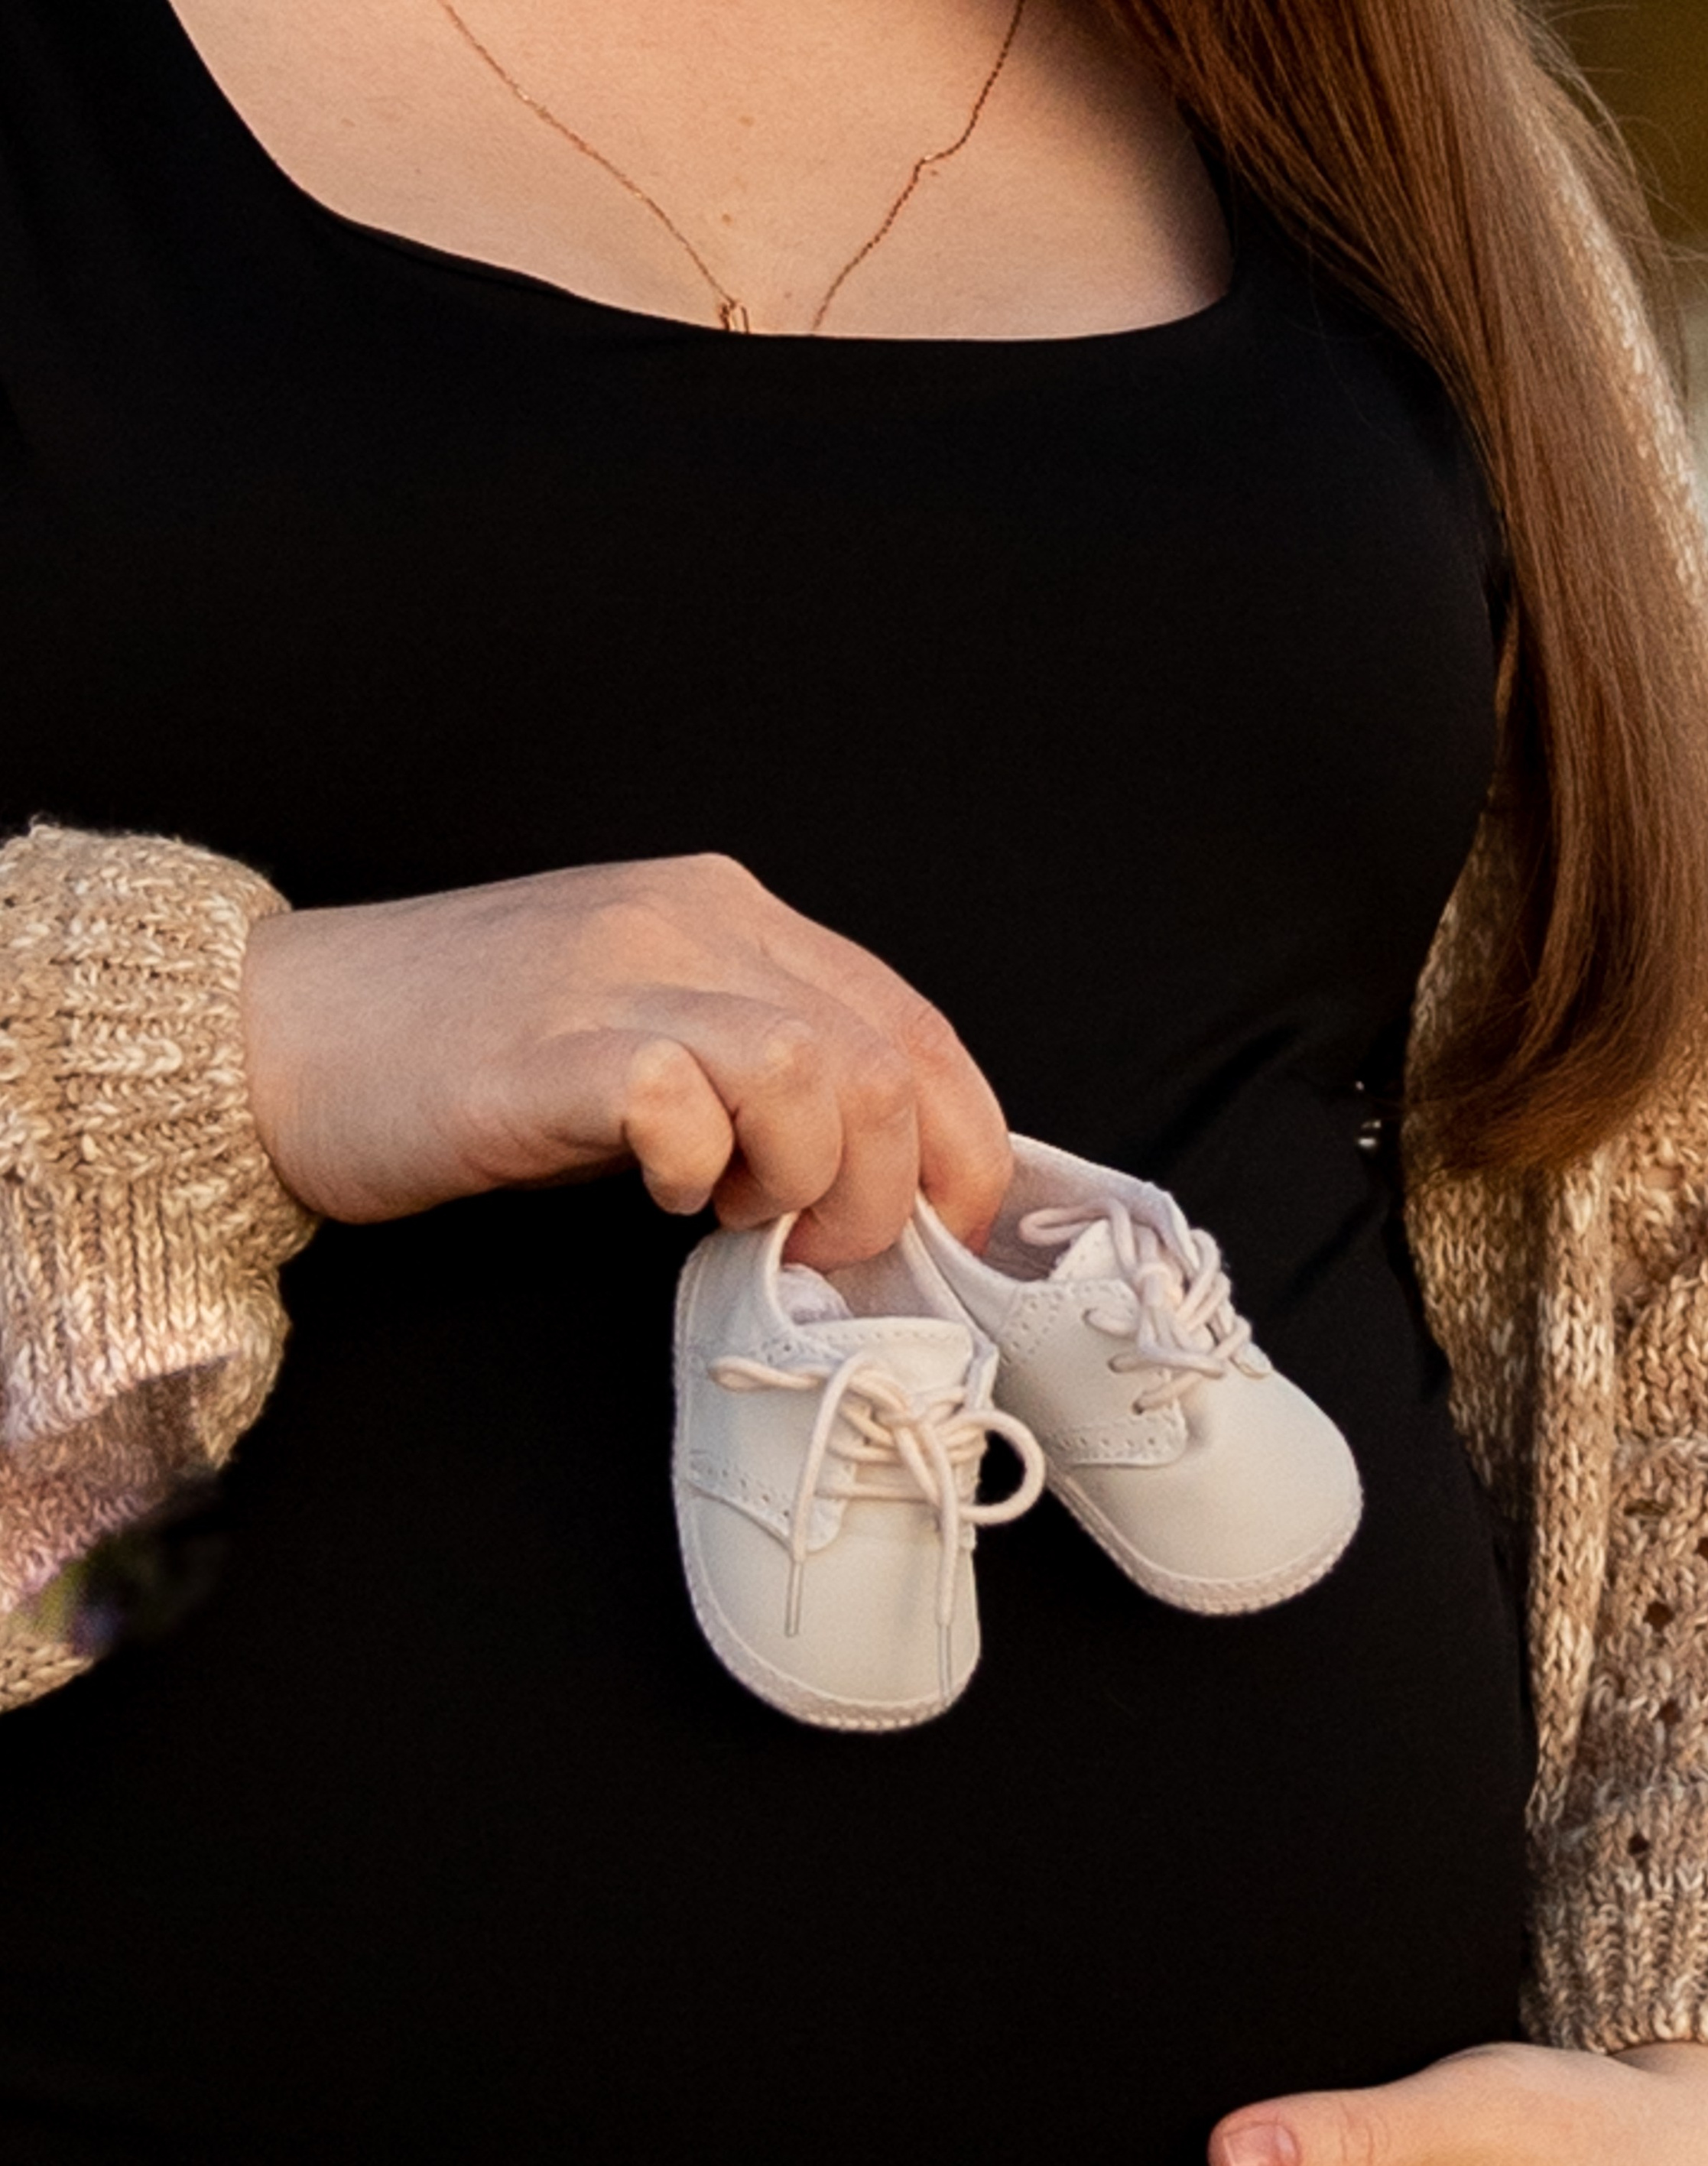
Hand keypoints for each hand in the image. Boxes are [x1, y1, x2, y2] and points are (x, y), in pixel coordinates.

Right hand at [239, 853, 1009, 1265]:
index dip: (962, 1139)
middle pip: (879, 1059)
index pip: (907, 1020)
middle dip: (887, 1185)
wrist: (282, 1032)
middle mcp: (686, 923)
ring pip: (811, 1073)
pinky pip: (682, 1103)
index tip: (949, 1226)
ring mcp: (615, 977)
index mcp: (724, 913)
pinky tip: (660, 1195)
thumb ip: (750, 1069)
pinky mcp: (548, 1050)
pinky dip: (696, 1168)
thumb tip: (866, 1171)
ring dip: (807, 1178)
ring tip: (744, 1216)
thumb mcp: (640, 1029)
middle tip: (824, 1247)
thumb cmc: (458, 1049)